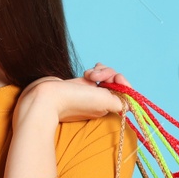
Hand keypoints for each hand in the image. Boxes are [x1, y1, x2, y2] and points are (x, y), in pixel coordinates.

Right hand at [17, 61, 131, 126]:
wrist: (47, 98)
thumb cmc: (75, 101)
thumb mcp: (105, 103)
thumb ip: (121, 102)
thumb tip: (132, 103)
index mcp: (108, 107)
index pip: (126, 94)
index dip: (124, 83)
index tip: (117, 78)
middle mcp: (100, 100)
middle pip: (115, 82)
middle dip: (109, 74)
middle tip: (98, 76)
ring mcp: (90, 92)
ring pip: (105, 76)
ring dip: (100, 71)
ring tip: (88, 74)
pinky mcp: (80, 85)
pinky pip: (95, 74)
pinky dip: (94, 70)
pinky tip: (88, 72)